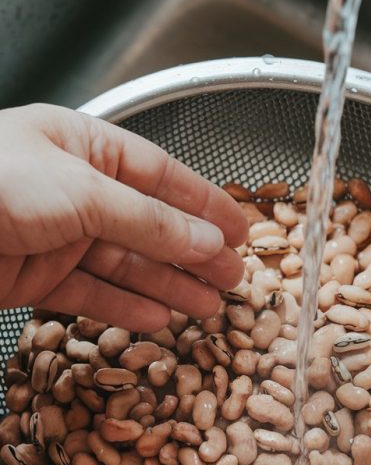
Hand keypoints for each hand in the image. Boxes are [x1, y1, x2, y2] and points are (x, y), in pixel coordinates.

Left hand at [0, 104, 247, 329]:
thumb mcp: (82, 192)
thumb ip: (148, 220)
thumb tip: (205, 239)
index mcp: (83, 146)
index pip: (160, 176)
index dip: (204, 204)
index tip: (241, 230)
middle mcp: (72, 189)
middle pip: (149, 224)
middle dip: (193, 253)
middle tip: (234, 279)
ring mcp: (54, 235)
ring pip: (125, 264)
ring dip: (168, 286)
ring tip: (209, 307)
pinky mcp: (35, 276)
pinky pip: (92, 293)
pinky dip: (125, 308)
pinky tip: (159, 318)